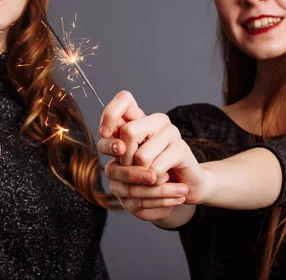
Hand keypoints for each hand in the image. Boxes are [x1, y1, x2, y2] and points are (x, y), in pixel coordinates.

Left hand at [98, 91, 204, 220]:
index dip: (111, 114)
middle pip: (129, 131)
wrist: (178, 186)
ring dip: (139, 174)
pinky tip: (161, 178)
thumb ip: (113, 146)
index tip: (105, 134)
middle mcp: (157, 120)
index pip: (124, 99)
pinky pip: (155, 169)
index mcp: (140, 117)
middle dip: (124, 157)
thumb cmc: (146, 171)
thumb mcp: (123, 158)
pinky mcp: (181, 148)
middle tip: (131, 166)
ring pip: (141, 156)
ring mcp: (171, 132)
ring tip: (149, 175)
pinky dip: (153, 181)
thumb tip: (118, 147)